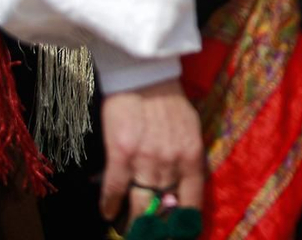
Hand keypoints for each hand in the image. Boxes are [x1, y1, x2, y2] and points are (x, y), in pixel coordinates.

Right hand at [99, 81, 204, 220]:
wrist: (145, 78)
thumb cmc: (169, 102)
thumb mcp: (190, 129)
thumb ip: (187, 158)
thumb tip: (181, 186)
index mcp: (192, 156)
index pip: (193, 200)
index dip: (186, 222)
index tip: (180, 233)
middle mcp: (170, 163)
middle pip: (164, 209)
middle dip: (157, 226)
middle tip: (150, 233)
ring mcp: (145, 161)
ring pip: (139, 205)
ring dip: (133, 222)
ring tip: (130, 229)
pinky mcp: (120, 155)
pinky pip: (114, 191)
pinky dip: (110, 205)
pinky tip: (108, 213)